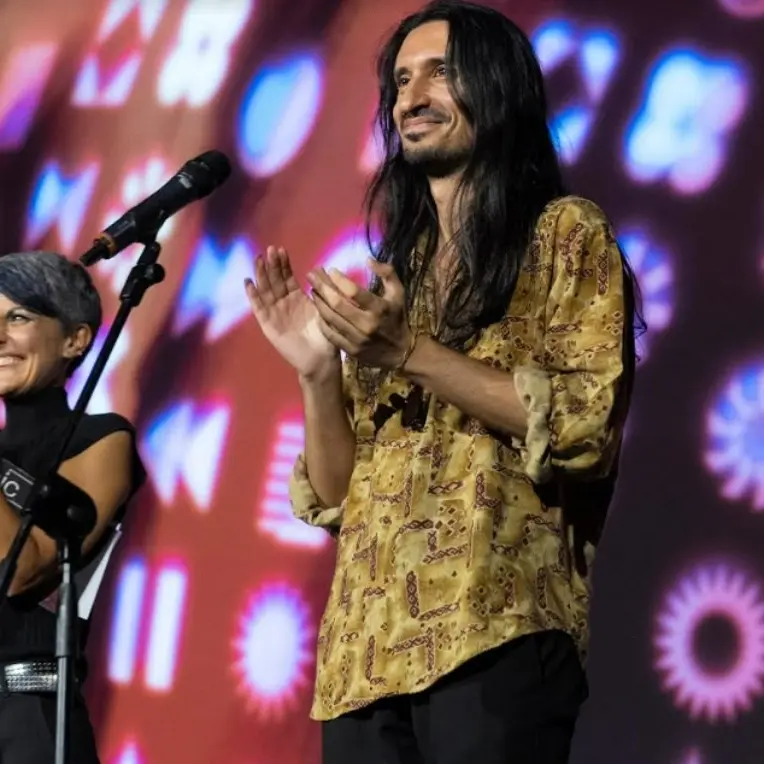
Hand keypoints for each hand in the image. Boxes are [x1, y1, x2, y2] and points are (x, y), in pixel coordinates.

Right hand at [245, 246, 338, 380]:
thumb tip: (319, 268)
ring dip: (261, 275)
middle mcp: (284, 303)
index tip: (280, 249)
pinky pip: (259, 309)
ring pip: (265, 291)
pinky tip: (248, 283)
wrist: (320, 359)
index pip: (287, 277)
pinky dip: (253, 296)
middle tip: (269, 249)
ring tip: (258, 260)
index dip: (283, 264)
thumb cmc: (325, 335)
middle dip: (272, 265)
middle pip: (275, 281)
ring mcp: (275, 313)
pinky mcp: (268, 325)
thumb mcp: (324, 308)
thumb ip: (321, 290)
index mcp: (297, 298)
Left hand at [306, 259, 411, 369]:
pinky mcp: (350, 350)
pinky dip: (322, 320)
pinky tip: (318, 309)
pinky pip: (330, 333)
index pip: (353, 292)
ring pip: (331, 318)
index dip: (339, 280)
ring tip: (313, 290)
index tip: (331, 270)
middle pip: (337, 304)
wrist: (399, 352)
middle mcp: (366, 324)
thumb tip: (368, 259)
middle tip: (311, 275)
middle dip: (322, 287)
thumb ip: (387, 273)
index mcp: (379, 308)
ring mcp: (357, 339)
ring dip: (319, 302)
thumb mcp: (398, 293)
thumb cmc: (397, 318)